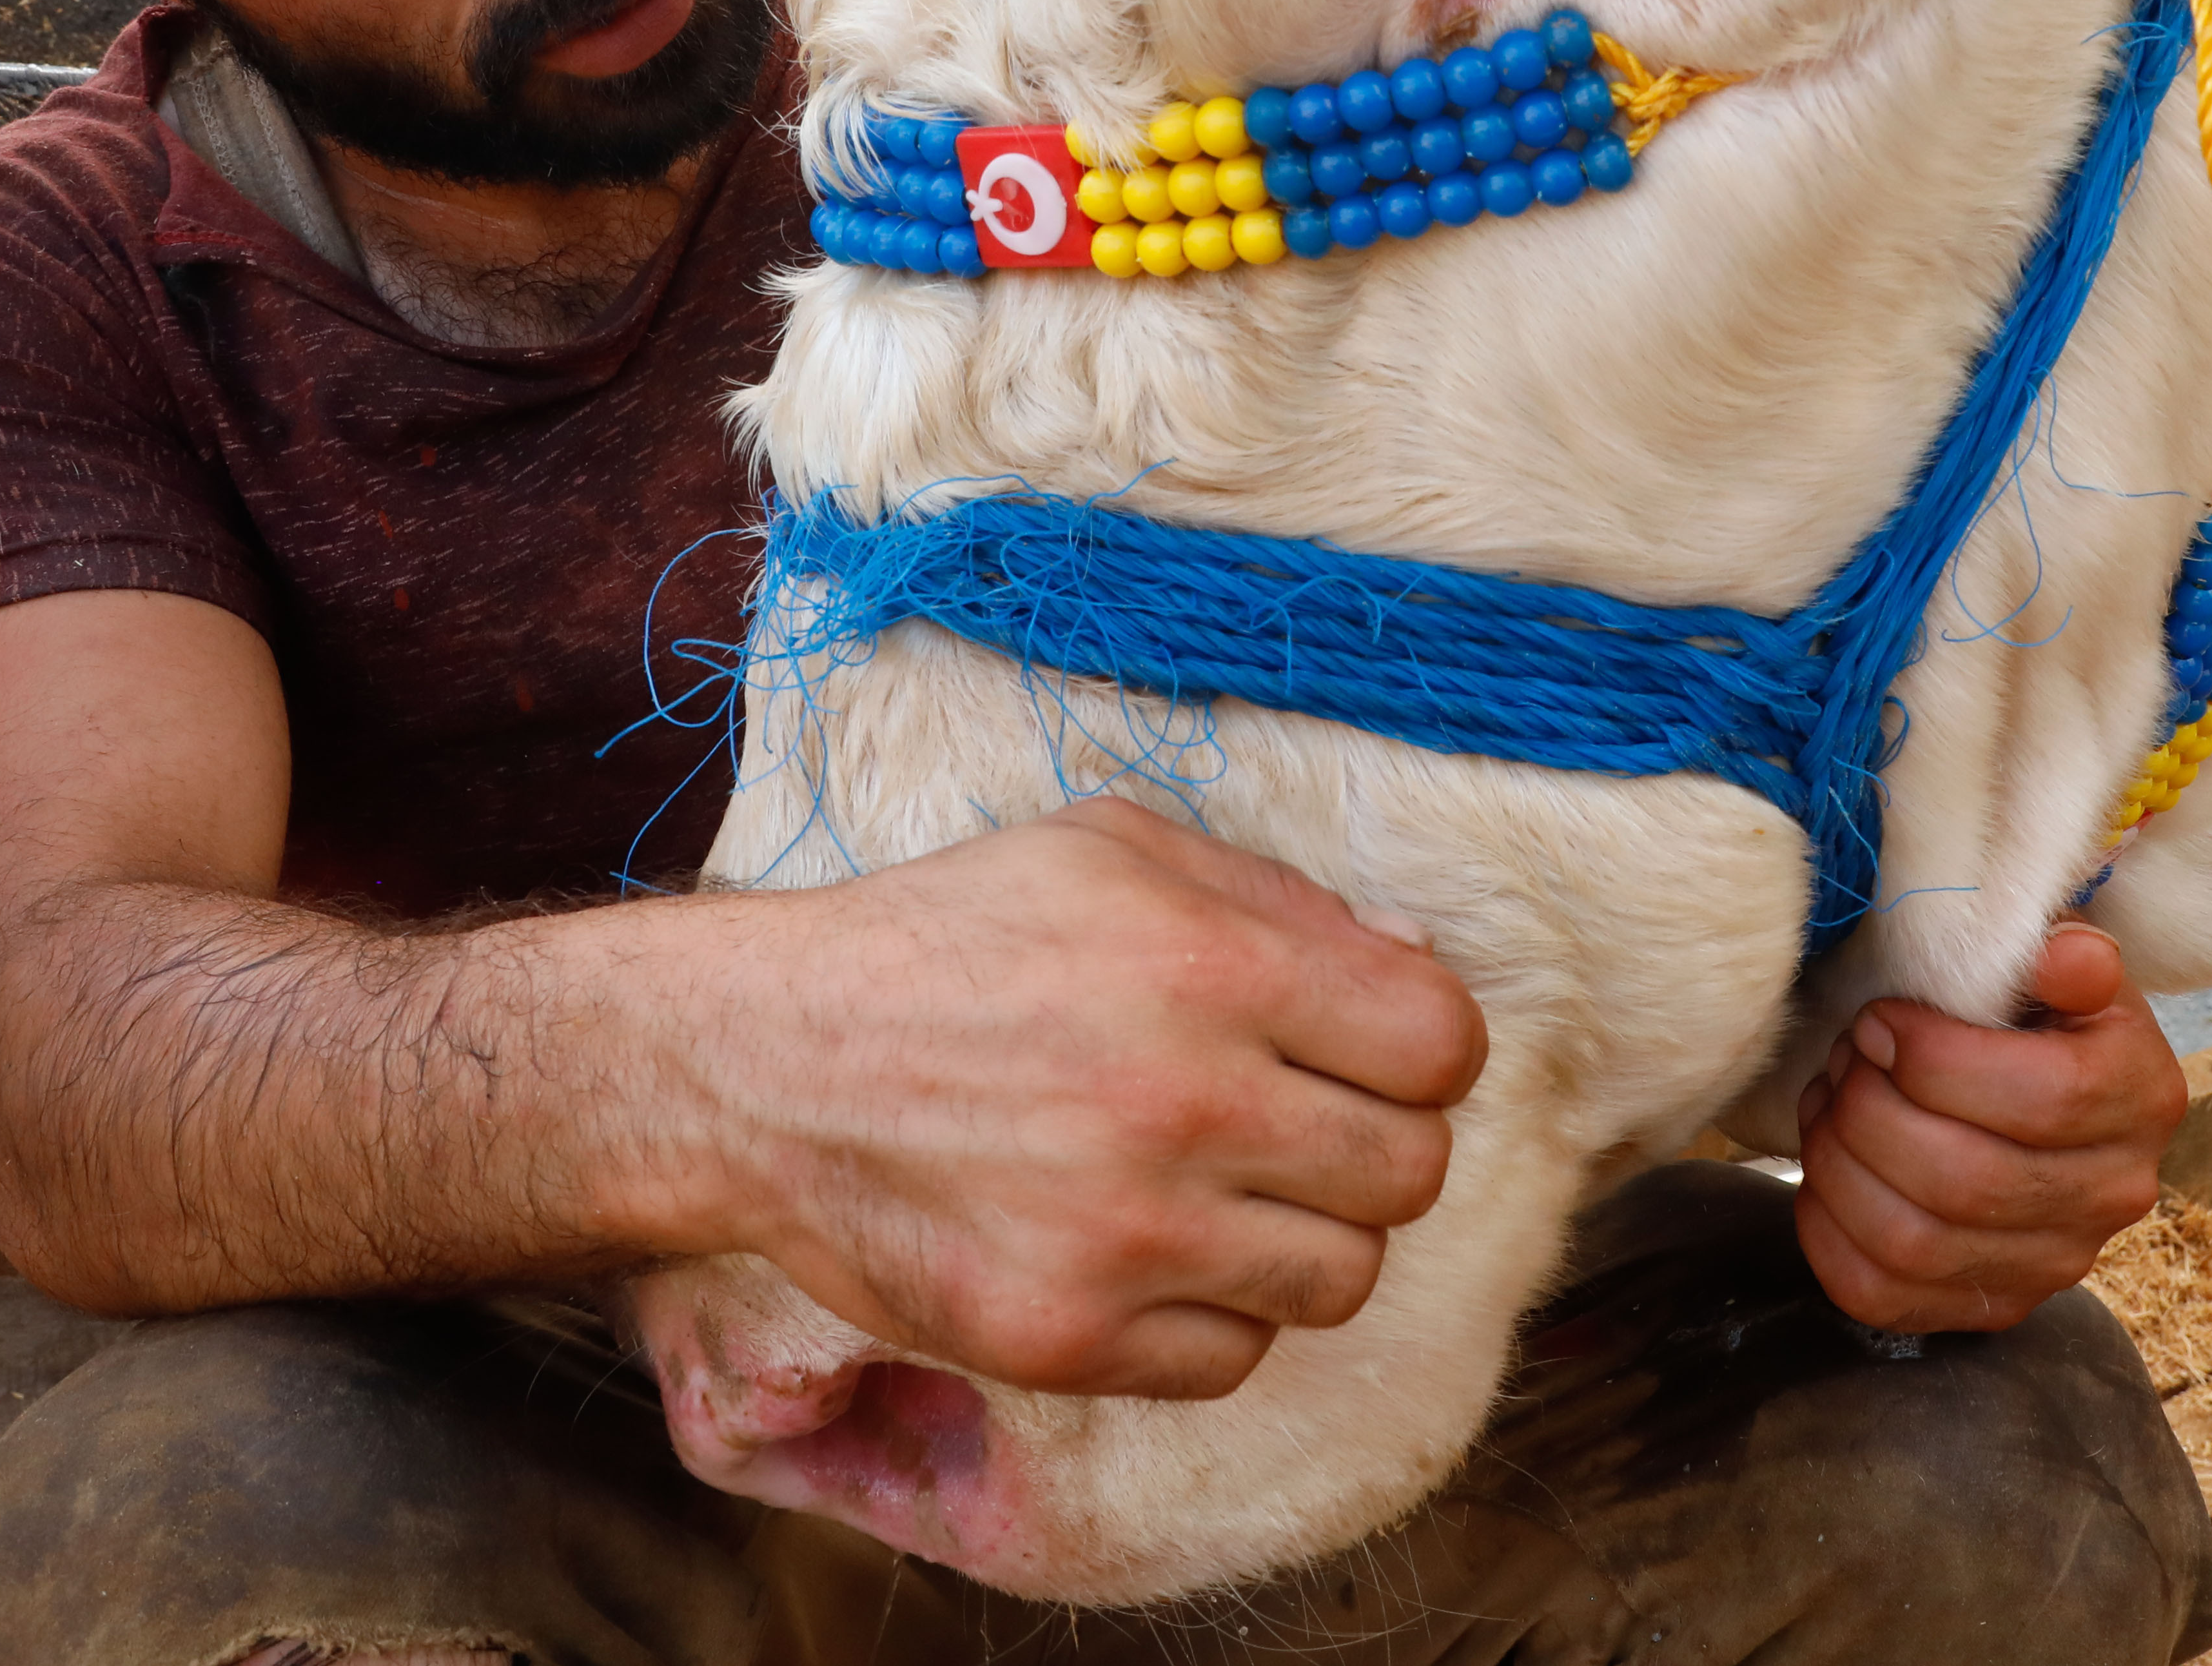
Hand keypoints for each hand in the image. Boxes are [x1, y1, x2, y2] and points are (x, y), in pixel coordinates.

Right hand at [662, 794, 1489, 1399]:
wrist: (769, 1064)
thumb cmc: (953, 939)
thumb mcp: (1113, 852)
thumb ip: (1279, 901)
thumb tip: (1415, 963)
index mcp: (1215, 963)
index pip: (1442, 1047)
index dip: (1421, 1051)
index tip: (1366, 1052)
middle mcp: (1184, 1102)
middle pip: (1412, 1174)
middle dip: (1374, 1146)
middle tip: (1297, 1126)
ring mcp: (1126, 1235)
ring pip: (1342, 1280)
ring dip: (1302, 1237)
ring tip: (1220, 1190)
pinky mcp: (1067, 1340)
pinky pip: (1235, 1359)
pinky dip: (1212, 1314)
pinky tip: (1147, 1252)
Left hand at [1792, 921, 2186, 1331]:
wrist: (2037, 1080)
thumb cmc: (2034, 1011)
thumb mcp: (2061, 962)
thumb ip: (2066, 955)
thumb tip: (2063, 958)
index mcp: (2142, 1097)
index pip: (2045, 1099)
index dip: (1936, 1058)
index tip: (1881, 1020)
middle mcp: (2113, 1195)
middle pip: (1968, 1181)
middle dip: (1872, 1111)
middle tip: (1846, 1058)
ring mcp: (2054, 1264)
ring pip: (1916, 1244)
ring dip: (1841, 1166)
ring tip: (1828, 1104)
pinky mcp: (1990, 1304)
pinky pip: (1882, 1295)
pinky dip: (1828, 1231)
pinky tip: (1824, 1170)